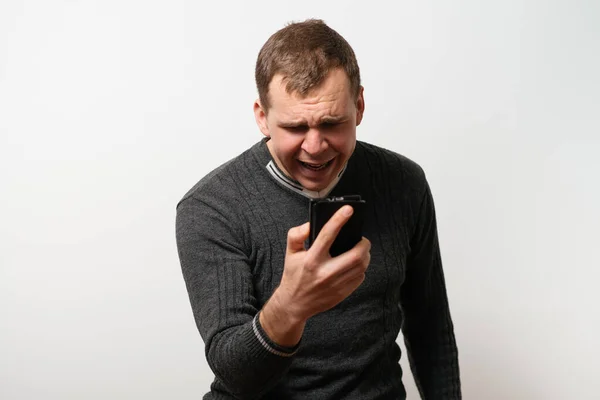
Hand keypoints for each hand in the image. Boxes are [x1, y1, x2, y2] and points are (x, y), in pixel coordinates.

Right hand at [260, 205, 370, 345]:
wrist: (294, 304)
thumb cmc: (294, 275)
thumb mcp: (290, 253)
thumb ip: (296, 235)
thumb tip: (310, 224)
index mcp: (311, 260)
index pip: (327, 235)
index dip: (338, 219)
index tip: (348, 209)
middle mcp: (324, 272)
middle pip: (355, 255)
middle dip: (364, 243)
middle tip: (362, 239)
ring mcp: (335, 285)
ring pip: (361, 266)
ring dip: (365, 255)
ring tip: (361, 250)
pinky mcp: (342, 293)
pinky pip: (360, 277)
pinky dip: (361, 268)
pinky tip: (355, 264)